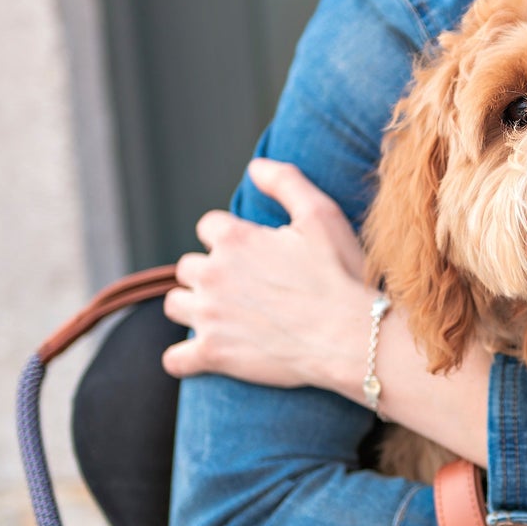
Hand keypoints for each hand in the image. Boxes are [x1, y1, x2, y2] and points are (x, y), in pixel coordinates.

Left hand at [161, 159, 372, 391]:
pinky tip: (203, 356)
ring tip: (223, 317)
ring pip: (176, 305)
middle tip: (244, 288)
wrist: (352, 337)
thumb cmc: (341, 275)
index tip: (253, 253)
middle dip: (210, 274)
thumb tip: (255, 166)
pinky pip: (175, 359)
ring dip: (193, 308)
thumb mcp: (321, 215)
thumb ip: (286, 182)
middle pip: (188, 267)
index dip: (230, 238)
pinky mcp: (213, 354)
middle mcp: (213, 273)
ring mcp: (209, 315)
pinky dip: (185, 358)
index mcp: (234, 238)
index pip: (209, 227)